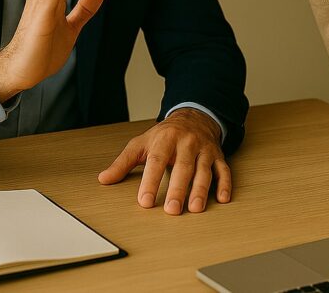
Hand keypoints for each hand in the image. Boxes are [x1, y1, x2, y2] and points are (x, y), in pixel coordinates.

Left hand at [98, 107, 230, 214]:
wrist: (193, 117)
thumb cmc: (165, 135)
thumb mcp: (142, 144)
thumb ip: (123, 162)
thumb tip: (104, 179)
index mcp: (165, 139)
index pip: (156, 161)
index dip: (151, 181)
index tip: (145, 201)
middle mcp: (186, 143)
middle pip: (182, 167)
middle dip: (178, 189)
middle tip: (172, 210)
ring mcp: (204, 150)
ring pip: (204, 171)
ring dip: (201, 190)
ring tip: (195, 208)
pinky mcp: (218, 156)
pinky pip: (223, 170)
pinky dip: (224, 185)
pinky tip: (222, 199)